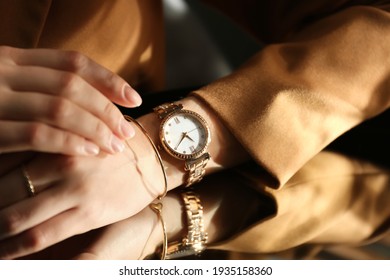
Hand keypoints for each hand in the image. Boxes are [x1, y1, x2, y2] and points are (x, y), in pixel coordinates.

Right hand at [0, 46, 141, 155]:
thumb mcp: (10, 89)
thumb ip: (41, 88)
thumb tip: (95, 101)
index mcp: (12, 58)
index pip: (73, 62)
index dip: (108, 79)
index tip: (134, 98)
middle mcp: (3, 71)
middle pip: (72, 85)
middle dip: (107, 108)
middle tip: (128, 130)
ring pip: (61, 107)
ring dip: (95, 128)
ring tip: (117, 146)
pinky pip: (37, 133)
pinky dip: (69, 142)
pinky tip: (90, 152)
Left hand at [0, 131, 165, 258]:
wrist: (151, 158)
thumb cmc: (112, 145)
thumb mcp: (81, 131)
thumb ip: (49, 140)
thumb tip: (11, 159)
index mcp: (56, 140)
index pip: (2, 162)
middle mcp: (60, 165)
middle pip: (2, 191)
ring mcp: (75, 190)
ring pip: (16, 217)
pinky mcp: (88, 213)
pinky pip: (41, 235)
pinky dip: (16, 248)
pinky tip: (6, 251)